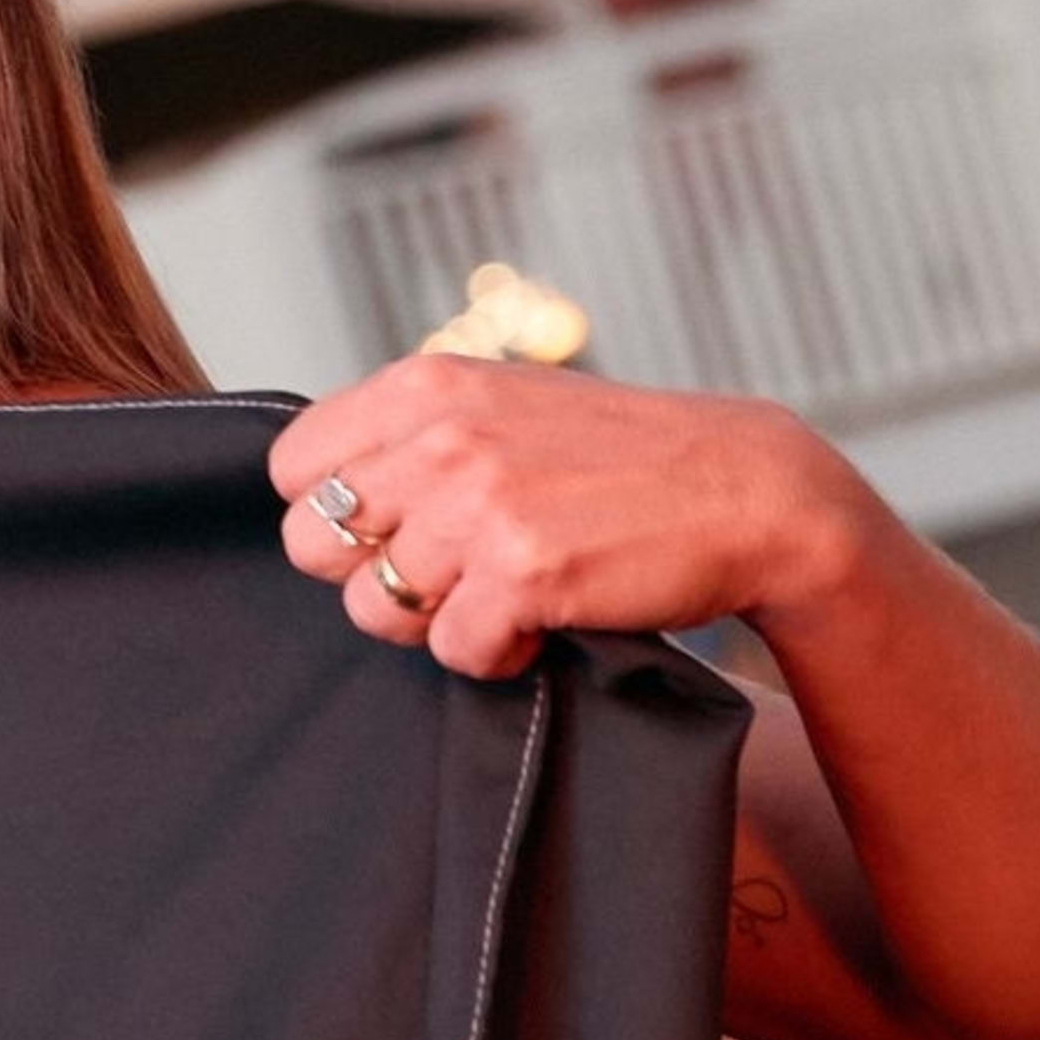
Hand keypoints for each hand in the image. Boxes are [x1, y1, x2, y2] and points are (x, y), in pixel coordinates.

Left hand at [269, 360, 867, 679]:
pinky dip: (493, 654)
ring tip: (505, 590)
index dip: (337, 515)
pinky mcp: (523, 572)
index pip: (292, 470)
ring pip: (373, 610)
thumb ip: (408, 434)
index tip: (398, 525)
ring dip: (438, 620)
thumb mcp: (500, 406)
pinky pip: (451, 652)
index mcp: (425, 385)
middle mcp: (441, 436)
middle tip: (450, 571)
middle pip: (313, 547)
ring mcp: (480, 504)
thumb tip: (308, 492)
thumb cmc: (614, 460)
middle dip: (371, 575)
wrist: (748, 492)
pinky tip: (539, 622)